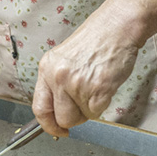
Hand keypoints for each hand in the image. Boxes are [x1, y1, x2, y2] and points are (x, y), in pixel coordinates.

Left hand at [32, 6, 140, 136]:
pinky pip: (97, 113)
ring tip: (96, 85)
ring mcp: (77, 85)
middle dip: (75, 117)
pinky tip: (105, 84)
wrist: (117, 26)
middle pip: (62, 119)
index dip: (49, 125)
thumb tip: (58, 110)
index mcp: (47, 68)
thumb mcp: (65, 59)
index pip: (39, 108)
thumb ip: (58, 83)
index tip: (57, 129)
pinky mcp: (97, 90)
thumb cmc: (96, 39)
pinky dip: (103, 103)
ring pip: (81, 118)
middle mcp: (58, 77)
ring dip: (90, 109)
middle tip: (85, 102)